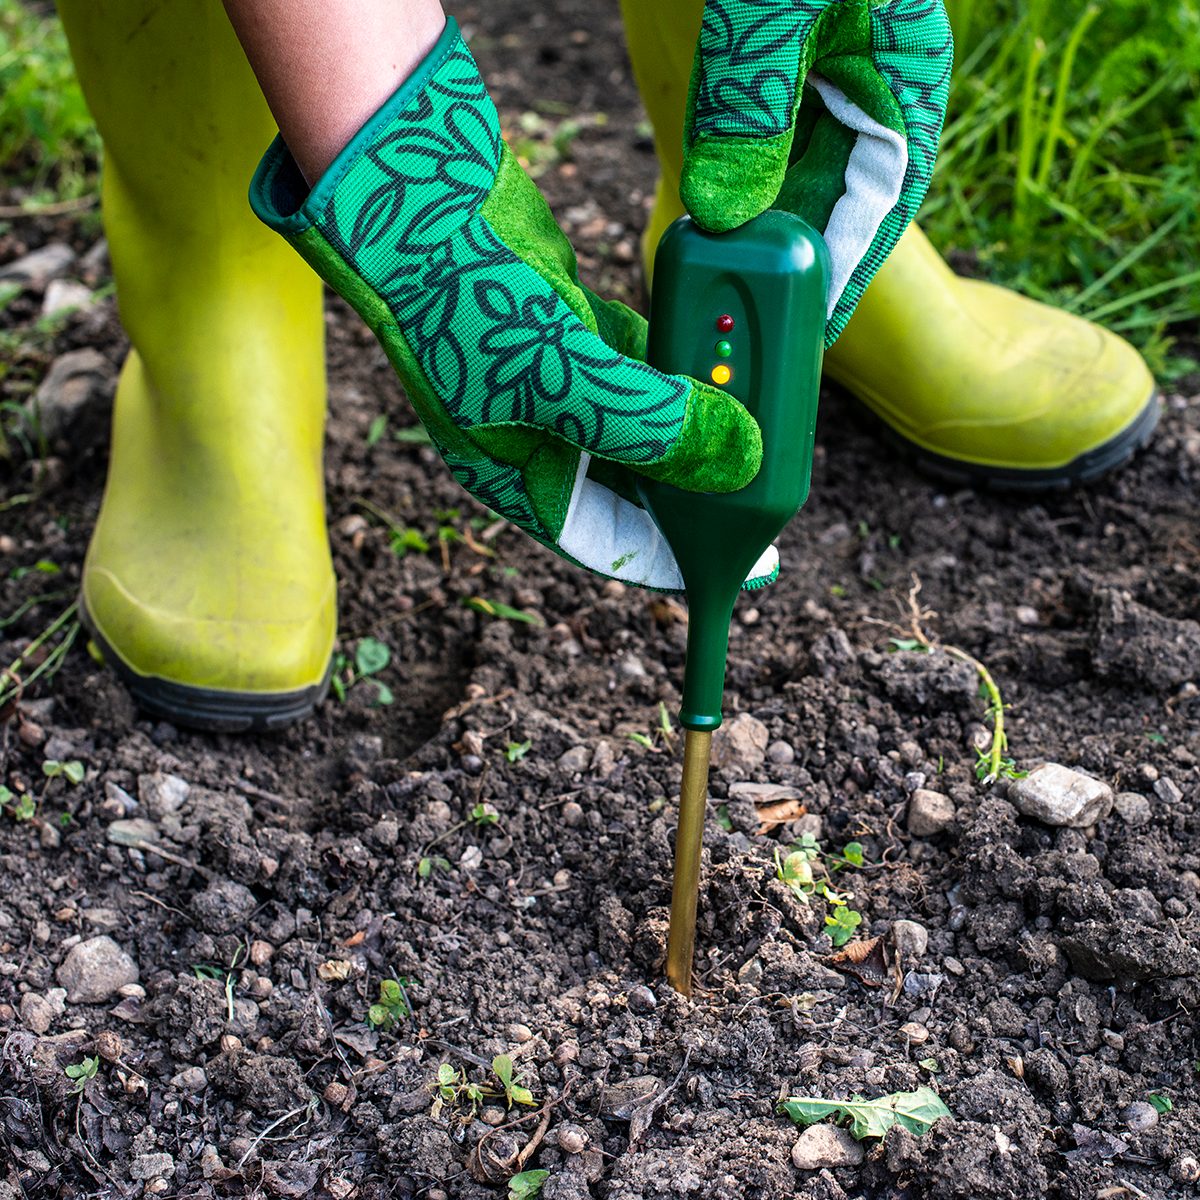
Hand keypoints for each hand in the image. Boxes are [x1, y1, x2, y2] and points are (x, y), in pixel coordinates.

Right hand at [253, 19, 771, 590]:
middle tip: (765, 481)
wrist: (408, 198)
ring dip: (696, 417)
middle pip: (639, 485)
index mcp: (520, 480)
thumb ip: (647, 424)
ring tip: (758, 419)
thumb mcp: (555, 377)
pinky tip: (718, 354)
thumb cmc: (456, 303)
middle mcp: (540, 440)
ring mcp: (556, 382)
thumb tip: (741, 460)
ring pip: (645, 419)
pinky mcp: (572, 327)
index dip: (674, 556)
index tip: (739, 561)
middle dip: (699, 485)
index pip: (613, 540)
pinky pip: (641, 360)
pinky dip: (677, 358)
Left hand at [681, 0, 952, 343]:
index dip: (846, 265)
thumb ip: (753, 101)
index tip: (812, 328)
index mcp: (896, 71)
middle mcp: (850, 94)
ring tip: (716, 314)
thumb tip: (726, 211)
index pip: (882, 194)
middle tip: (750, 341)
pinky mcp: (739, 94)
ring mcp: (793, 98)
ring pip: (778, 197)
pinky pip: (733, 169)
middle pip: (828, 207)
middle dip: (792, 270)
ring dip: (749, 251)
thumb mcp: (767, 0)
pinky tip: (692, 252)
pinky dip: (715, 212)